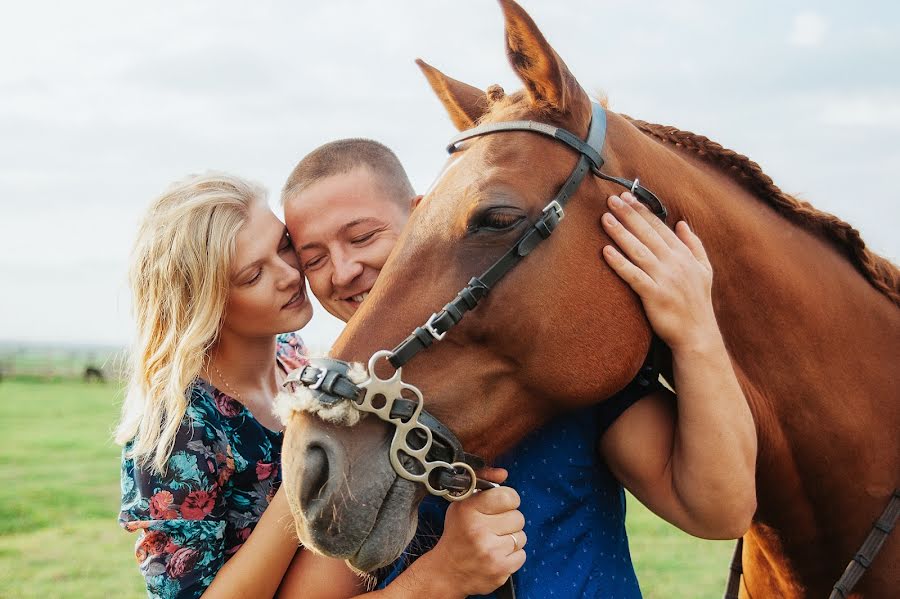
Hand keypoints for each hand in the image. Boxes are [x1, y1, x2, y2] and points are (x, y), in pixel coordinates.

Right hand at [428, 468, 525, 596]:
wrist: (446, 572)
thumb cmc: (457, 534)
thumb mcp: (462, 504)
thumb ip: (483, 483)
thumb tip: (503, 473)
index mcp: (469, 510)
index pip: (508, 496)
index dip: (507, 501)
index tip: (500, 506)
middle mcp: (479, 530)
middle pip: (518, 517)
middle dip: (508, 522)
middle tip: (494, 528)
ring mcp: (491, 551)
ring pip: (521, 537)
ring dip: (511, 539)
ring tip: (494, 542)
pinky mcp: (500, 569)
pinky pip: (522, 555)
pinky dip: (512, 556)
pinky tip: (497, 555)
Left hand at [600, 192, 719, 351]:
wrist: (698, 334)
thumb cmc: (698, 303)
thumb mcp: (704, 270)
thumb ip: (694, 245)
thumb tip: (682, 223)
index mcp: (684, 255)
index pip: (660, 227)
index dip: (642, 211)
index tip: (627, 197)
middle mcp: (675, 263)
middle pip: (647, 234)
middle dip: (628, 215)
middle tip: (611, 200)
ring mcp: (665, 279)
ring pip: (638, 250)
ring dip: (621, 233)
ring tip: (605, 218)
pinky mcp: (654, 296)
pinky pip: (634, 275)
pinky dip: (620, 262)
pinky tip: (605, 251)